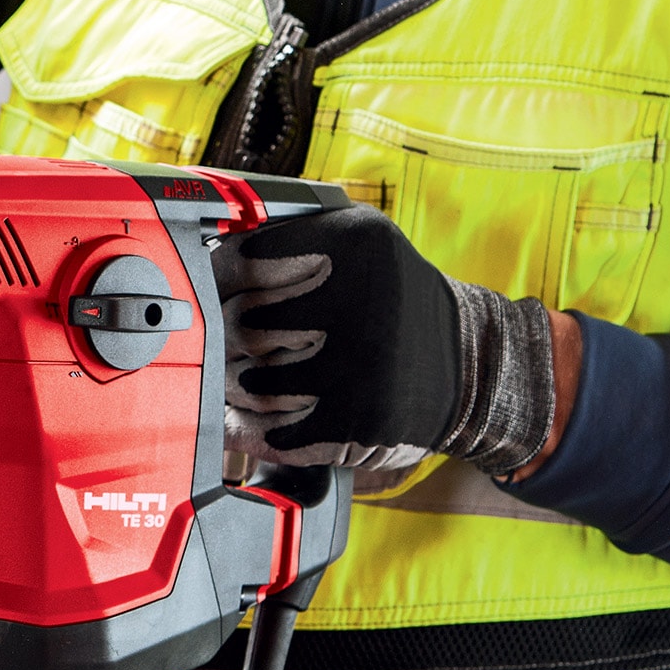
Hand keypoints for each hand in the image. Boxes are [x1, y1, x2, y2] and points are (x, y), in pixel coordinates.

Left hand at [216, 206, 559, 476]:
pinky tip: (262, 418)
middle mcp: (363, 302)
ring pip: (249, 383)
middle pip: (238, 324)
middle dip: (225, 337)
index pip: (241, 261)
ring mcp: (364, 368)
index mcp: (357, 245)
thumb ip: (285, 236)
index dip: (215, 281)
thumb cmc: (390, 299)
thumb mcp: (355, 241)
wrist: (469, 363)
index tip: (212, 290)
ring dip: (236, 386)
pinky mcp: (361, 424)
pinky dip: (254, 431)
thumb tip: (200, 259)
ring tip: (250, 378)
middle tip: (231, 341)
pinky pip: (271, 433)